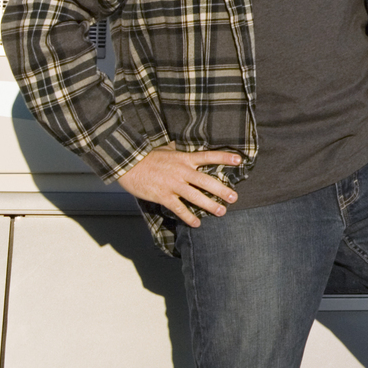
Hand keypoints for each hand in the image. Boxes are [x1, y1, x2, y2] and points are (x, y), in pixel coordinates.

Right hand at [116, 148, 241, 226]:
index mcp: (184, 158)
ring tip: (221, 212)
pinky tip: (197, 224)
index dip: (224, 157)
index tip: (239, 159)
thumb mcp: (167, 148)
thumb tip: (184, 143)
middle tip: (234, 197)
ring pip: (196, 196)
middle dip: (222, 190)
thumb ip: (179, 149)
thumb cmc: (148, 156)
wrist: (128, 164)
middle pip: (207, 181)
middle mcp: (182, 171)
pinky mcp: (163, 196)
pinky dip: (188, 217)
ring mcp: (173, 185)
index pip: (209, 156)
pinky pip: (179, 208)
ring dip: (210, 205)